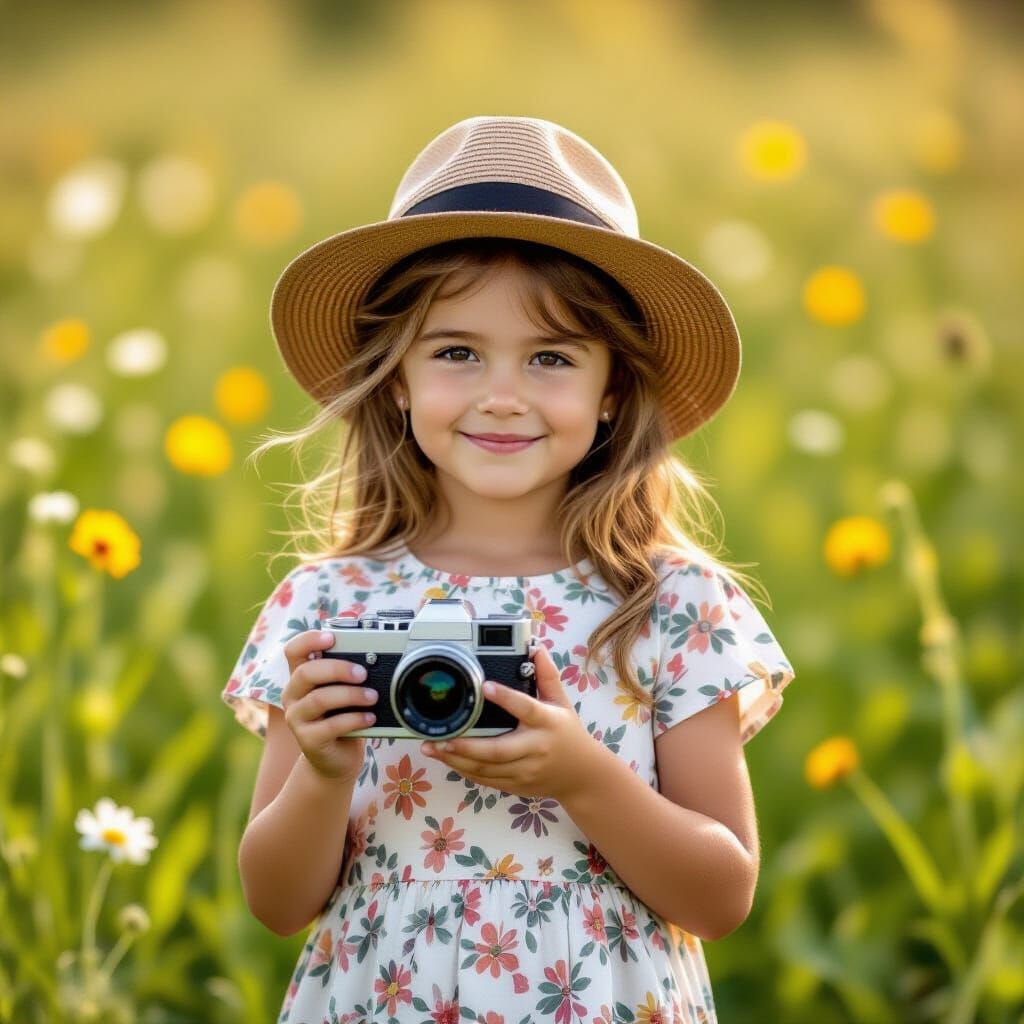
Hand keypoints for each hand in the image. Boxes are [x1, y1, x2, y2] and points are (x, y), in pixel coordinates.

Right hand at [281, 630, 377, 782]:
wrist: (337, 758)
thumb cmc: (342, 717)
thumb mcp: (343, 691)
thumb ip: (347, 675)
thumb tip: (371, 659)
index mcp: (300, 677)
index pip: (293, 650)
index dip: (309, 640)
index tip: (331, 637)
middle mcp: (293, 695)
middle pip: (306, 672)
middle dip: (338, 669)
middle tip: (363, 673)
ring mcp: (296, 719)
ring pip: (318, 699)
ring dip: (351, 695)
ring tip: (373, 697)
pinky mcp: (307, 740)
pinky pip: (330, 726)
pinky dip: (355, 719)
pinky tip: (370, 718)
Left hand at [420, 643, 597, 801]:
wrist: (583, 776)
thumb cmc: (569, 734)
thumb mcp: (562, 702)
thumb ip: (547, 676)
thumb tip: (536, 648)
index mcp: (547, 723)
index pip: (526, 708)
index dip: (506, 698)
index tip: (485, 686)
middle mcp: (535, 749)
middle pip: (498, 750)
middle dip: (466, 746)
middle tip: (441, 737)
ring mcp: (525, 771)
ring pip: (486, 769)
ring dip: (456, 760)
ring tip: (432, 748)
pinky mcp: (516, 785)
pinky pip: (487, 780)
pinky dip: (465, 771)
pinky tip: (447, 760)